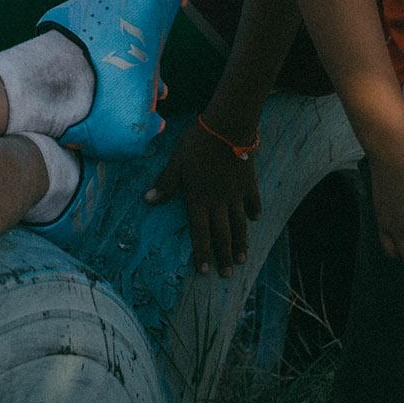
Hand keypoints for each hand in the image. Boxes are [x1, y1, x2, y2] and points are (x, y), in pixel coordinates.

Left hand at [152, 120, 260, 275]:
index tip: (204, 271)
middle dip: (223, 256)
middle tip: (226, 275)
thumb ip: (166, 183)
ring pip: (239, 224)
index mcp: (199, 199)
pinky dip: (254, 211)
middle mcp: (219, 202)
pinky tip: (255, 219)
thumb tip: (149, 200)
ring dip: (240, 243)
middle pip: (222, 234)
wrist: (228, 127)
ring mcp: (236, 194)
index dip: (202, 253)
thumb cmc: (197, 144)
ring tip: (242, 259)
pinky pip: (253, 201)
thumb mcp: (177, 162)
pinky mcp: (249, 183)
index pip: (200, 233)